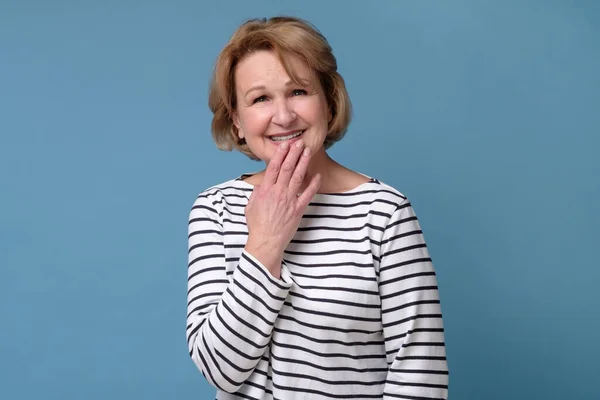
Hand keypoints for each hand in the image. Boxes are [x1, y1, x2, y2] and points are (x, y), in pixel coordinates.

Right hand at [244, 140, 320, 277]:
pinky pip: (308, 194)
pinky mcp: (298, 209)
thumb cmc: (257, 226)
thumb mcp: (251, 206)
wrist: (266, 242)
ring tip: (308, 152)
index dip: (280, 154)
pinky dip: (313, 184)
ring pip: (298, 177)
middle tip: (299, 142)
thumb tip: (262, 184)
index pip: (273, 167)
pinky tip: (317, 175)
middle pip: (287, 168)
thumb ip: (257, 193)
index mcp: (265, 190)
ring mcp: (289, 200)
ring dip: (303, 163)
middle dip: (294, 153)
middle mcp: (277, 192)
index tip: (285, 145)